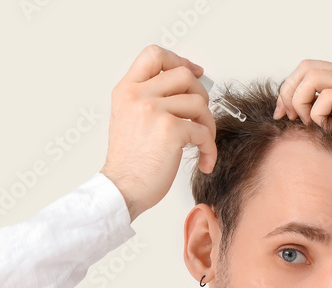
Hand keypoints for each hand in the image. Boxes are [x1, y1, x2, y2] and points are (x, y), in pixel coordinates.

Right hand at [100, 44, 216, 220]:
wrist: (121, 189)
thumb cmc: (129, 162)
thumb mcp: (129, 118)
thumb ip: (149, 99)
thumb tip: (187, 86)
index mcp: (126, 89)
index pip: (154, 55)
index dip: (180, 60)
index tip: (196, 73)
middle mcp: (138, 95)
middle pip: (184, 75)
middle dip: (201, 95)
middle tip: (201, 118)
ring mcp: (153, 110)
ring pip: (199, 103)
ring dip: (209, 125)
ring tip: (203, 144)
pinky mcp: (170, 131)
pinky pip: (204, 132)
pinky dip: (210, 149)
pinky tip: (204, 160)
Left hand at [272, 59, 331, 170]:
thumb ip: (329, 109)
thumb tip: (296, 111)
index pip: (307, 67)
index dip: (289, 88)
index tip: (284, 113)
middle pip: (305, 68)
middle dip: (289, 93)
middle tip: (292, 118)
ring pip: (312, 78)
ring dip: (302, 103)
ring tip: (312, 124)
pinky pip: (326, 97)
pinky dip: (318, 115)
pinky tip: (329, 130)